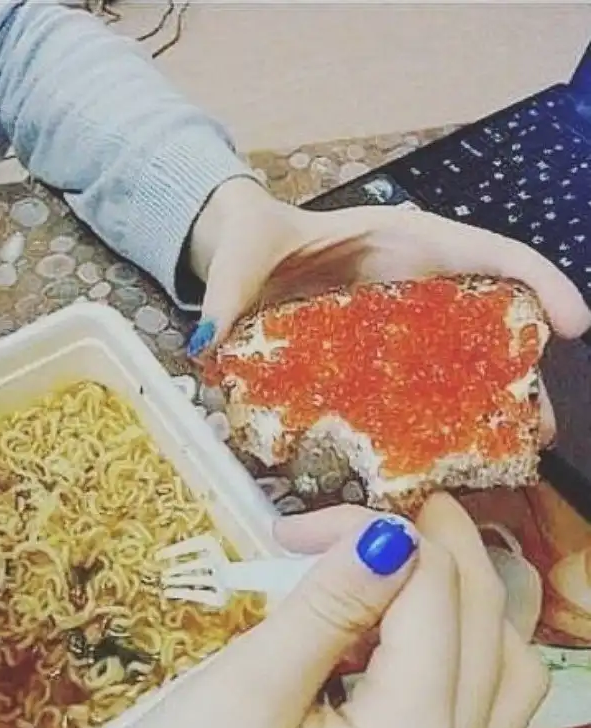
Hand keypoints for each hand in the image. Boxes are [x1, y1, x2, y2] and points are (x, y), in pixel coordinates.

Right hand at [61, 495, 547, 727]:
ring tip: (388, 561)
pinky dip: (454, 639)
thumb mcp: (244, 692)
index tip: (295, 527)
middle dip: (425, 548)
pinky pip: (481, 694)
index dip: (372, 534)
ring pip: (502, 656)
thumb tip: (386, 532)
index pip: (433, 594)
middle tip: (347, 521)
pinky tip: (391, 625)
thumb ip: (325, 609)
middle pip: (486, 618)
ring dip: (458, 593)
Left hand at [186, 182, 590, 439]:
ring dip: (487, 406)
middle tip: (539, 426)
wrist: (239, 252)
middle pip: (489, 321)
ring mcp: (401, 323)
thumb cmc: (253, 235)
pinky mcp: (381, 353)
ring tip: (505, 454)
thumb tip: (210, 345)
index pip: (488, 252)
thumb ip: (228, 292)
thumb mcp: (244, 251)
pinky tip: (438, 455)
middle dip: (520, 372)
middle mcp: (416, 282)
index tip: (574, 324)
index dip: (538, 282)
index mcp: (401, 241)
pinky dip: (436, 416)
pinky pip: (420, 384)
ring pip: (460, 360)